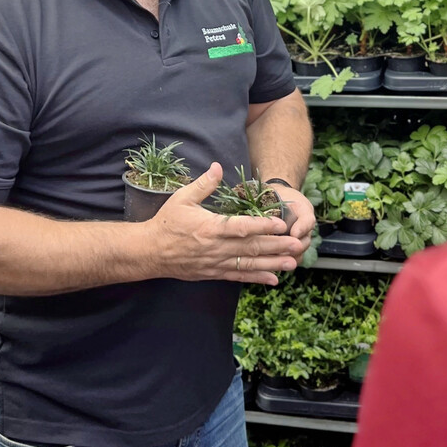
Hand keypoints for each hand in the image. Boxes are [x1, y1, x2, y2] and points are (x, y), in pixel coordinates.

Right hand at [144, 164, 307, 284]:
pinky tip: (273, 279)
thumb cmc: (166, 222)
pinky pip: (239, 276)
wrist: (150, 252)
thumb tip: (218, 166)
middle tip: (297, 244)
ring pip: (249, 264)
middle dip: (276, 246)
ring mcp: (216, 263)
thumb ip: (203, 184)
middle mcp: (216, 247)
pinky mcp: (214, 273)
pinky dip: (257, 278)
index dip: (262, 226)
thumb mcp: (182, 198)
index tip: (280, 223)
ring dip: (272, 264)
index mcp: (210, 227)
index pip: (241, 227)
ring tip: (292, 263)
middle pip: (251, 247)